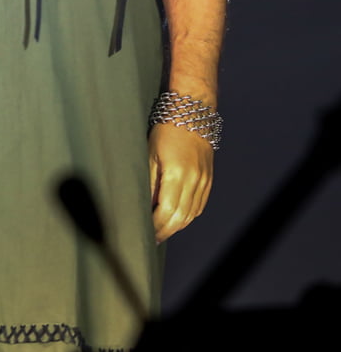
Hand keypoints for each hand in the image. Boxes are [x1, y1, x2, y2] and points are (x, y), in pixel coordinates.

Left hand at [149, 123, 213, 242]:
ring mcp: (204, 181)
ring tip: (161, 232)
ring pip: (191, 214)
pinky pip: (199, 206)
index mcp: (177, 174)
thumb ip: (148, 181)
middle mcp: (194, 181)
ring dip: (176, 226)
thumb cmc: (166, 130)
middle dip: (165, 231)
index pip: (166, 211)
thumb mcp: (150, 153)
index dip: (155, 225)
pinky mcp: (209, 179)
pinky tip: (177, 219)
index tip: (144, 232)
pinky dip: (188, 216)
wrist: (193, 113)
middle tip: (151, 238)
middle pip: (180, 218)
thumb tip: (142, 204)